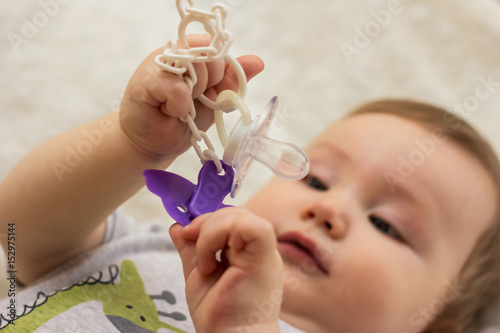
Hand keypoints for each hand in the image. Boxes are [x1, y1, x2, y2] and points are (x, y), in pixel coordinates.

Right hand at [119, 34, 263, 160]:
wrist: (156, 143)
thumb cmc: (184, 121)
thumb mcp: (215, 100)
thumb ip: (233, 80)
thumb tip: (257, 62)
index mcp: (192, 54)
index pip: (216, 47)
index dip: (219, 72)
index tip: (209, 89)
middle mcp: (176, 53)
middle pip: (209, 56)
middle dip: (208, 85)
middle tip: (192, 101)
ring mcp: (159, 63)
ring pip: (194, 67)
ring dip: (193, 95)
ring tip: (180, 107)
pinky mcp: (146, 79)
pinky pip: (176, 86)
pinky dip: (179, 104)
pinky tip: (170, 111)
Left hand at [170, 207, 283, 332]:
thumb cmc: (220, 316)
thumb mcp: (199, 274)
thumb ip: (191, 249)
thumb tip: (178, 225)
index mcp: (248, 251)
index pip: (231, 217)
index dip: (208, 218)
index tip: (187, 233)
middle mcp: (259, 249)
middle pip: (235, 212)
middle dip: (206, 222)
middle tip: (192, 244)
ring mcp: (265, 253)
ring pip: (239, 215)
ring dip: (210, 232)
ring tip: (204, 263)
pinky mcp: (265, 258)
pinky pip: (248, 226)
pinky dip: (220, 235)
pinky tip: (210, 262)